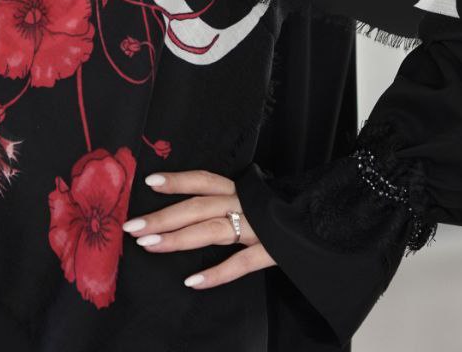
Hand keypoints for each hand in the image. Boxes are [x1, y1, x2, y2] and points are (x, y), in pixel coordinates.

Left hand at [122, 168, 276, 289]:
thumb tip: (190, 208)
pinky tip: (192, 281)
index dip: (177, 179)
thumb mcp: (255, 199)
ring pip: (211, 230)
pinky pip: (241, 263)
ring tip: (150, 246)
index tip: (149, 181)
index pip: (203, 180)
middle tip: (132, 226)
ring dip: (178, 238)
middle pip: (197, 207)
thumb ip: (228, 202)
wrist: (329, 220)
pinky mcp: (272, 250)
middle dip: (163, 216)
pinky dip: (216, 272)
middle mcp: (244, 203)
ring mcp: (258, 226)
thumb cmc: (283, 211)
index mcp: (240, 189)